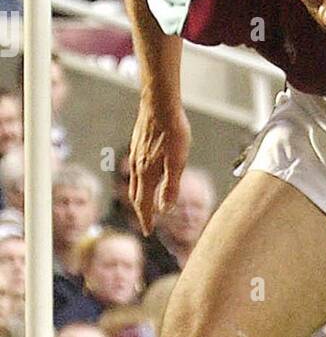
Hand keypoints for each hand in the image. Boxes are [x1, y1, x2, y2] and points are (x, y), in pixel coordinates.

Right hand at [129, 98, 190, 235]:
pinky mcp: (138, 146)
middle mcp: (137, 167)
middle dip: (141, 211)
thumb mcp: (178, 162)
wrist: (159, 104)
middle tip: (147, 223)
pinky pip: (136, 171)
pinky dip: (140, 182)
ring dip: (140, 197)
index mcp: (147, 173)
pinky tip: (146, 177)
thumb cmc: (172, 131)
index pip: (144, 203)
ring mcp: (136, 156)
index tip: (148, 232)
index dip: (147, 219)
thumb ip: (171, 186)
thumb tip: (166, 210)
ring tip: (146, 204)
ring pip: (135, 183)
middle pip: (136, 195)